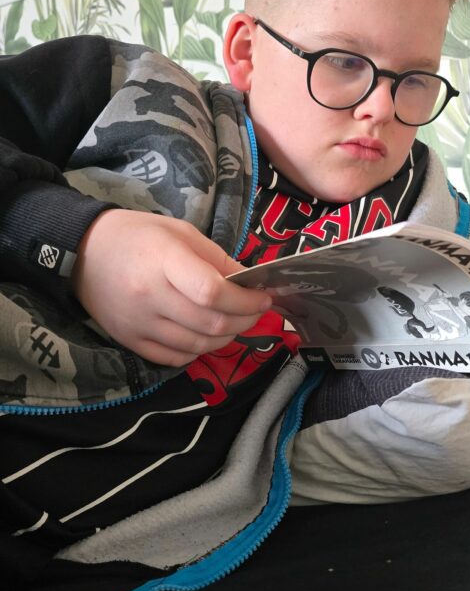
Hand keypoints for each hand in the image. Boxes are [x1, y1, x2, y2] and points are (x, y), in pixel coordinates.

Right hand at [72, 209, 271, 365]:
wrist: (84, 252)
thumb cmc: (138, 236)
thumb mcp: (181, 232)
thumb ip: (217, 259)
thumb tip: (250, 283)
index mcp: (164, 261)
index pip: (212, 291)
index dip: (246, 300)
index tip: (263, 298)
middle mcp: (150, 296)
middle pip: (210, 323)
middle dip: (244, 320)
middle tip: (256, 312)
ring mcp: (139, 323)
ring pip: (198, 344)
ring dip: (226, 338)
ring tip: (235, 323)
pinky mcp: (131, 341)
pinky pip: (176, 357)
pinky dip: (199, 350)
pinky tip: (206, 336)